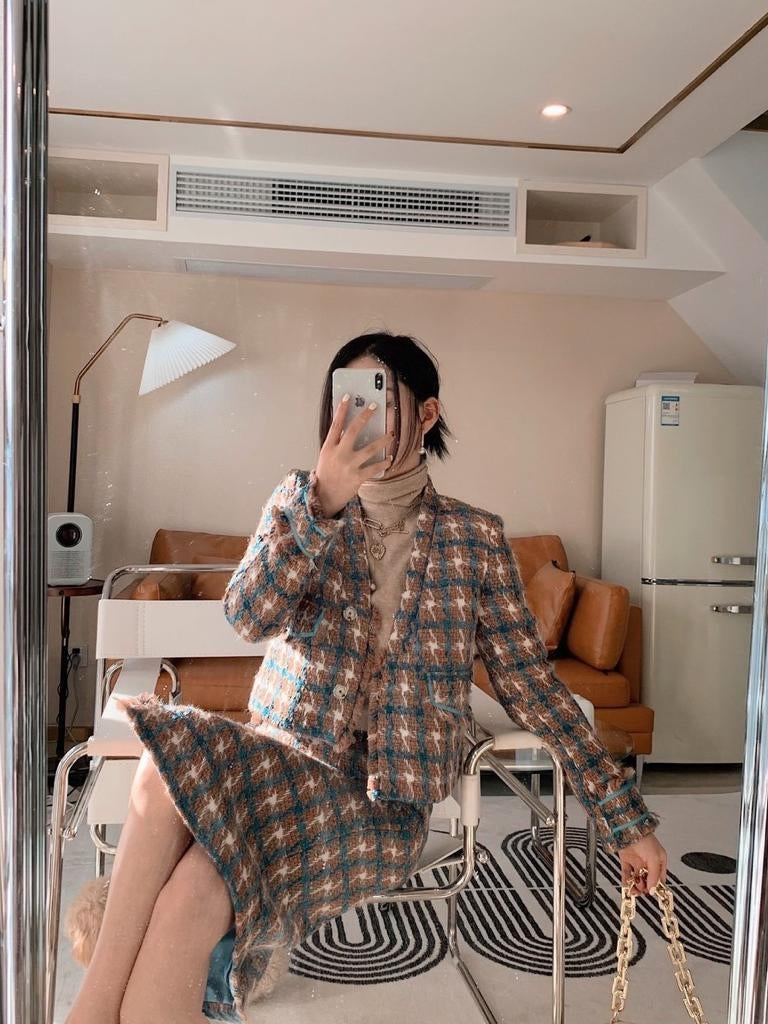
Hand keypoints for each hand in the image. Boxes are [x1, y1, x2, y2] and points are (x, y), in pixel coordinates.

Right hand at [314, 394, 392, 516]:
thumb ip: (336, 443)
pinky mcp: (357, 477)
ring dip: (383, 440)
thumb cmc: (327, 474)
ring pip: (370, 449)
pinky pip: (375, 467)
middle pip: (353, 430)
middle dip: (365, 416)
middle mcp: (338, 454)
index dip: (341, 410)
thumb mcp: (326, 456)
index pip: (335, 424)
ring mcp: (349, 466)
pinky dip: (384, 462)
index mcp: (328, 447)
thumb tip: (349, 429)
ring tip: (391, 434)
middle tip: (375, 406)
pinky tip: (390, 458)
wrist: (325, 496)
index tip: (348, 397)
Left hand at [617, 833, 667, 894]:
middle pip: (648, 881)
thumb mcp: (654, 859)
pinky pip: (626, 874)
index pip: (660, 879)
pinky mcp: (626, 861)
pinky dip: (626, 881)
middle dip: (645, 887)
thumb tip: (653, 889)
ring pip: (637, 879)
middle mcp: (648, 862)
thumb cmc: (644, 838)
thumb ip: (654, 875)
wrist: (628, 829)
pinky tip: (627, 885)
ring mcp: (637, 862)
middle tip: (642, 890)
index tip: (653, 893)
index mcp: (659, 860)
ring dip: (635, 886)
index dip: (657, 887)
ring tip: (634, 889)